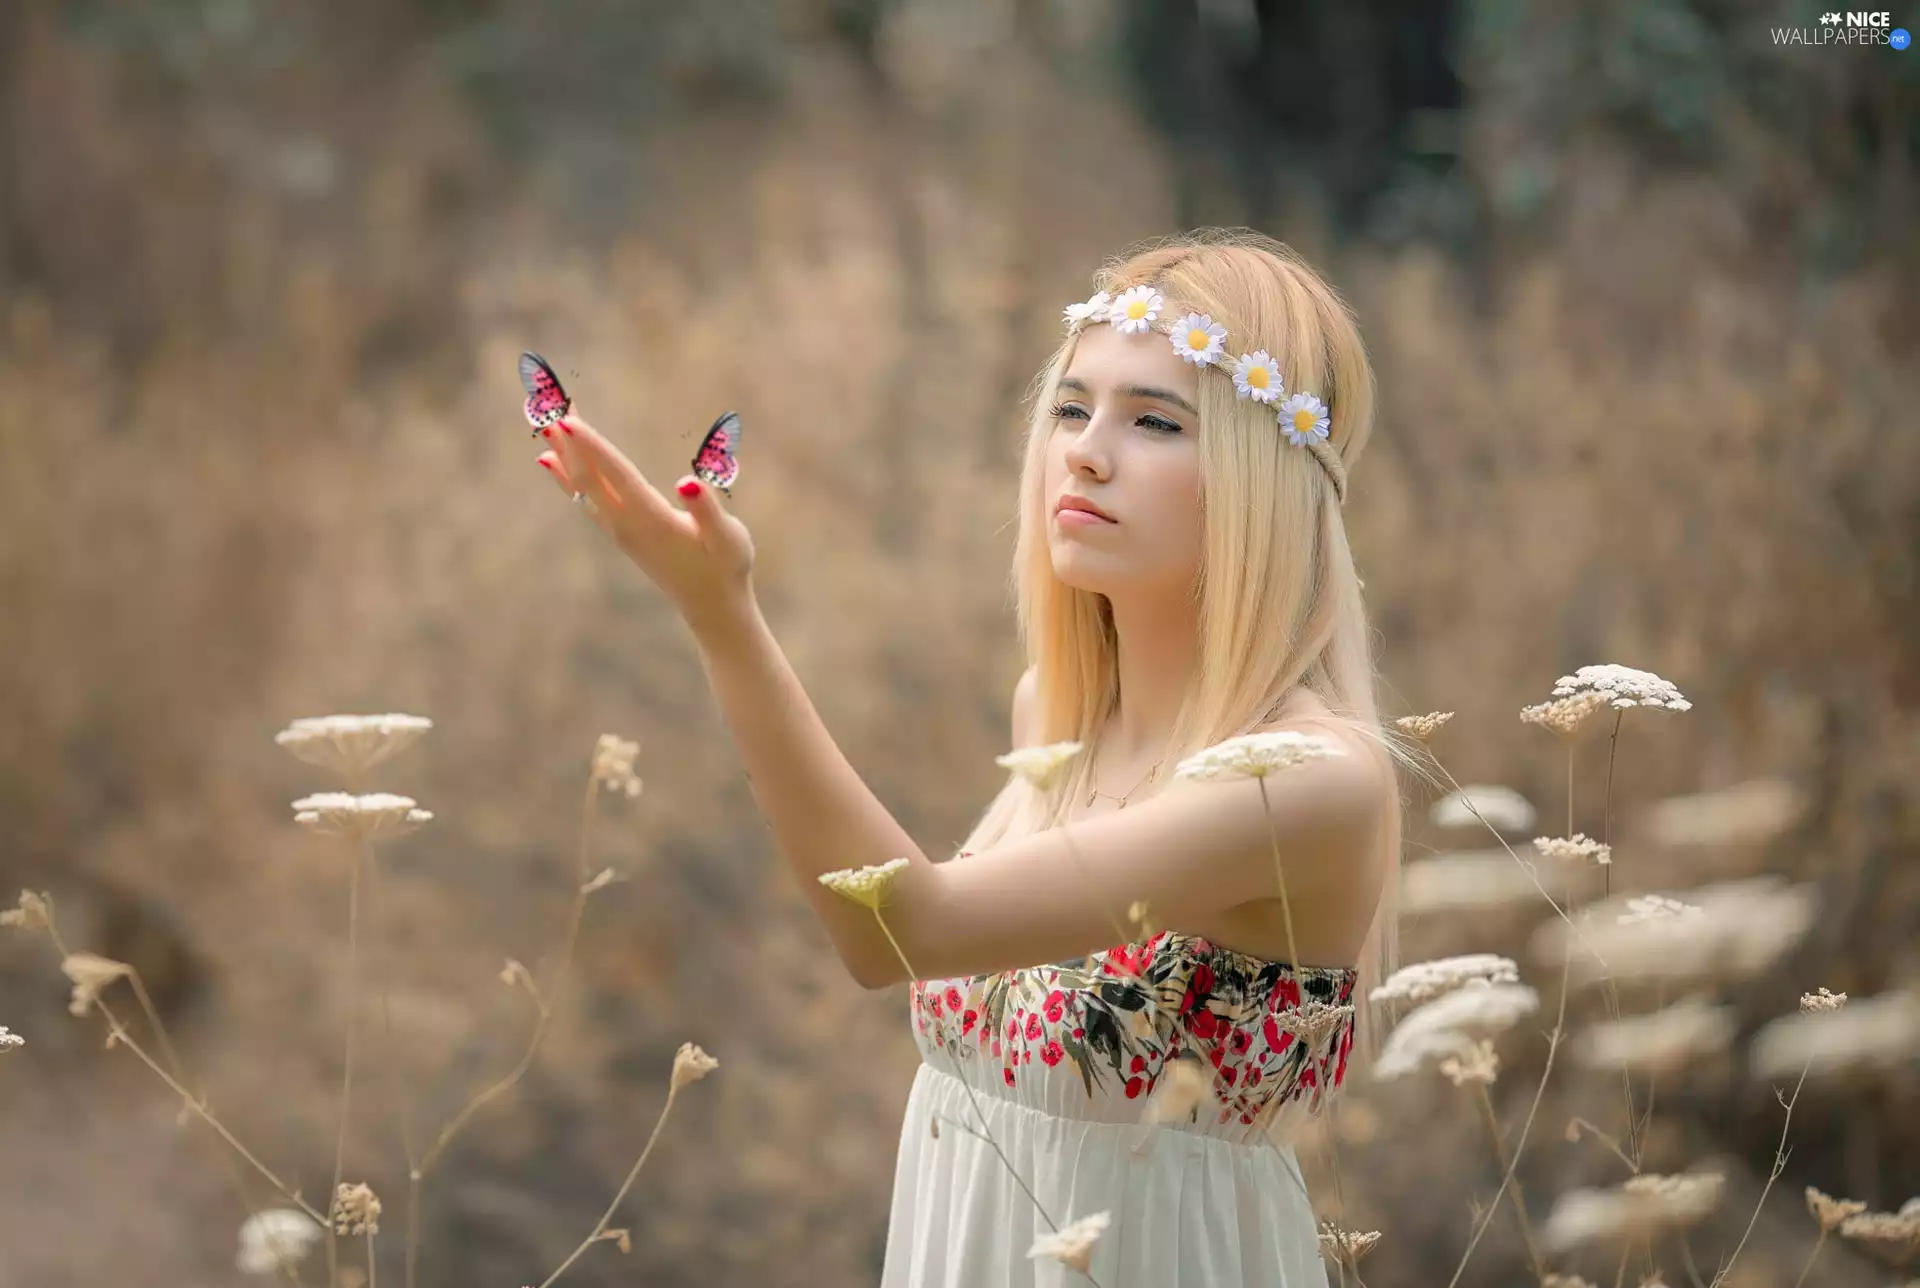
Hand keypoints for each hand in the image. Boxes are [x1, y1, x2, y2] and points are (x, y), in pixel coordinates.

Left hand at [535, 410, 755, 632]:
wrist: (711, 605)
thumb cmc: (726, 567)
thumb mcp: (728, 538)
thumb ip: (708, 510)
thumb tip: (688, 483)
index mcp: (651, 520)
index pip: (615, 475)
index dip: (591, 446)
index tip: (566, 420)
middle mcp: (626, 525)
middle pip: (589, 476)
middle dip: (568, 441)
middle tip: (545, 405)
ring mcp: (619, 530)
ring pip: (582, 485)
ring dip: (563, 453)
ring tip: (543, 424)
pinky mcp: (620, 533)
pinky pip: (584, 497)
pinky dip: (564, 476)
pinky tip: (550, 462)